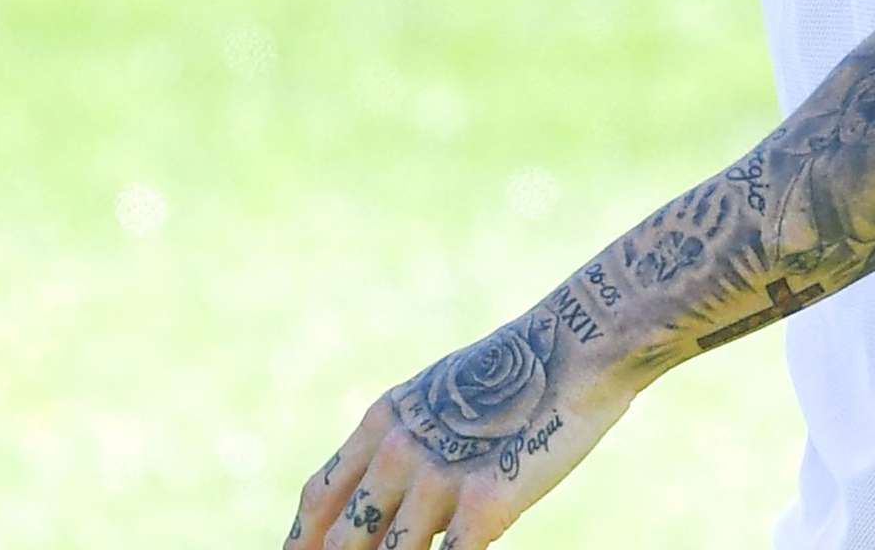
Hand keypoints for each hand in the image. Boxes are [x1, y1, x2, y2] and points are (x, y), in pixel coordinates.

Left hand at [285, 301, 631, 547]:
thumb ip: (412, 441)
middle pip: (343, 536)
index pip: (321, 496)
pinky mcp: (485, 503)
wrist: (573, 345)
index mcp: (383, 422)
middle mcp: (398, 451)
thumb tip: (395, 487)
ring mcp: (438, 478)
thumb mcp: (441, 397)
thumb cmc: (518, 374)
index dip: (301, 538)